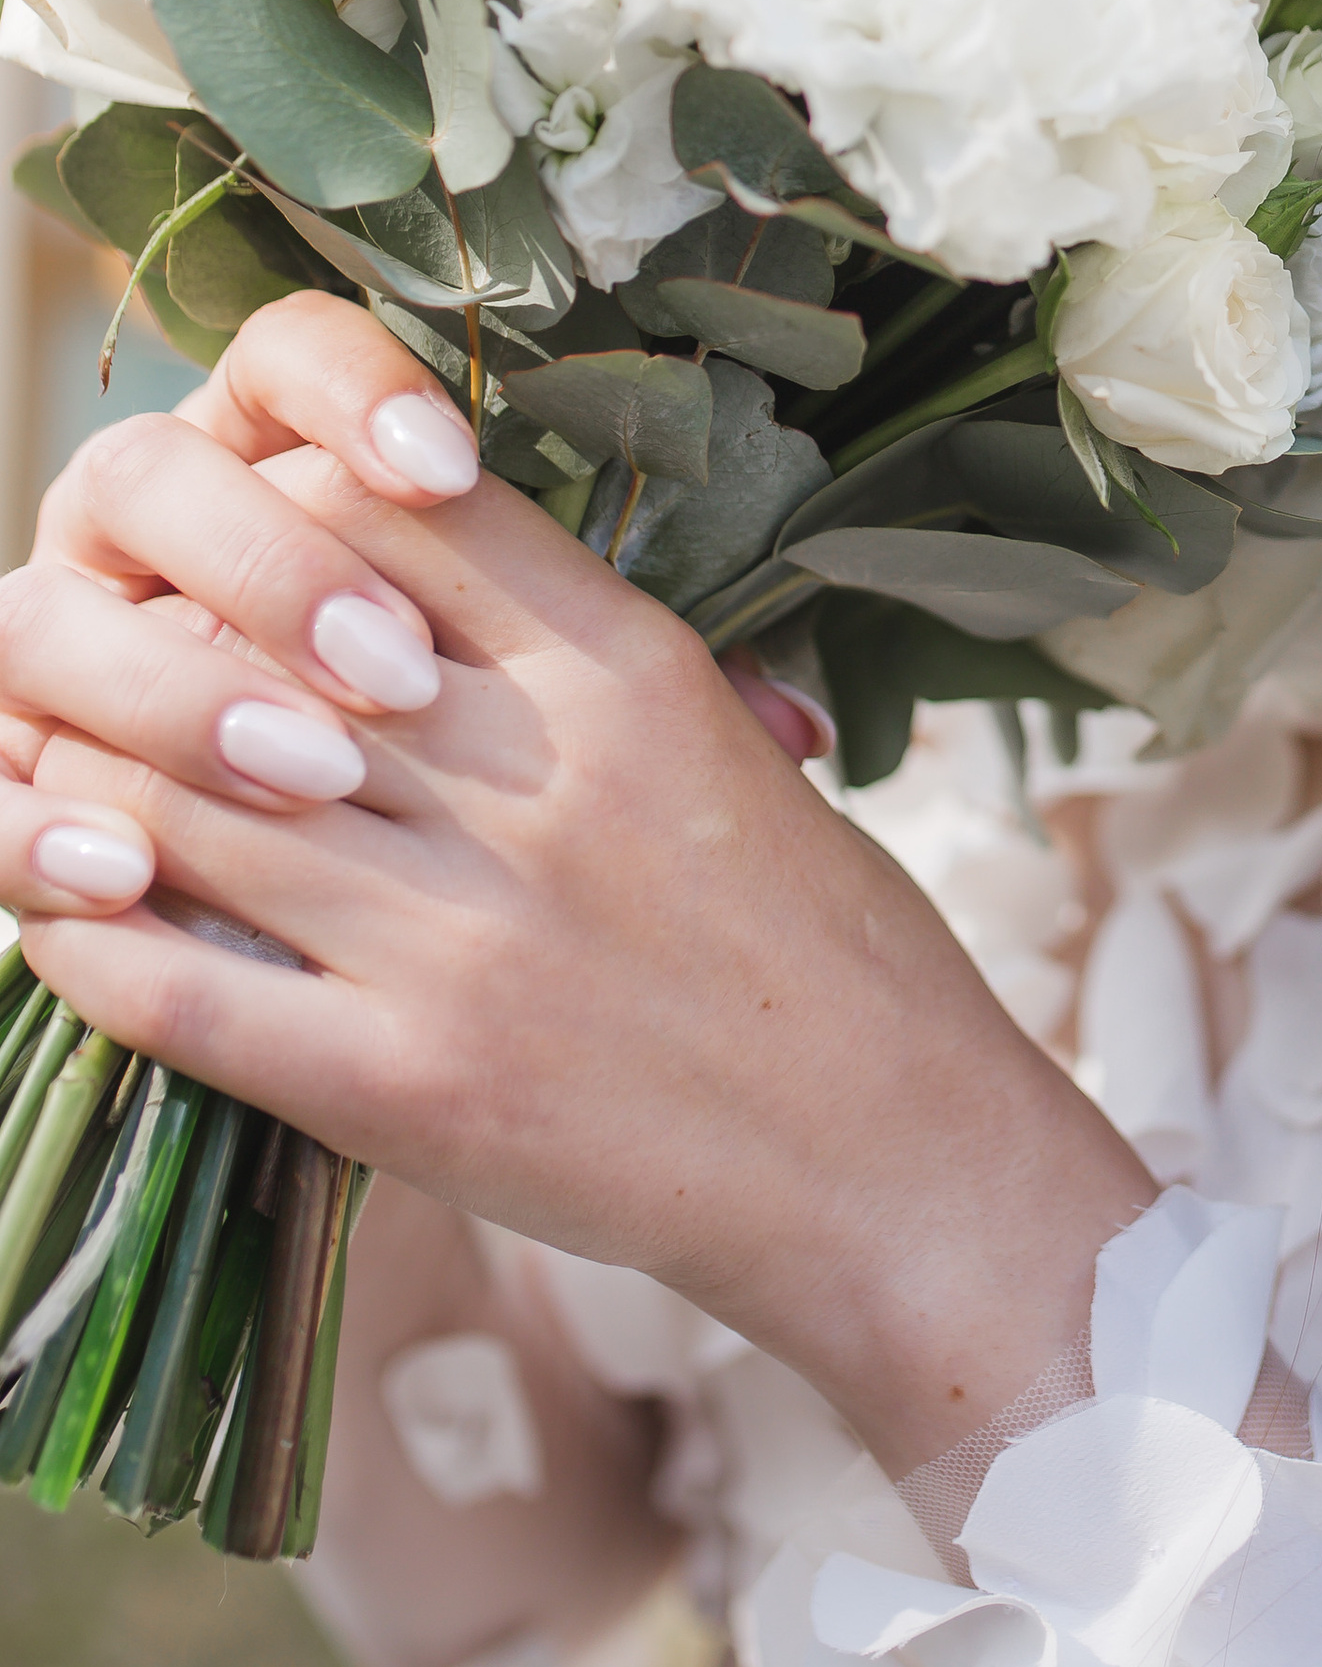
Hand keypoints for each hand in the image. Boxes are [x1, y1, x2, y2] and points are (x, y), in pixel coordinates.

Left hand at [4, 296, 1150, 1471]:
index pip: (384, 507)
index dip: (275, 504)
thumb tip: (389, 567)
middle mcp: (534, 784)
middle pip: (252, 639)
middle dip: (153, 636)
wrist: (893, 1161)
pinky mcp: (407, 1088)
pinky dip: (88, 934)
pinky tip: (67, 906)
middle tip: (110, 646)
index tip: (238, 539)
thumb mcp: (721, 736)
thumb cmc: (824, 946)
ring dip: (95, 780)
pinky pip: (176, 987)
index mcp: (626, 672)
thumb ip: (566, 650)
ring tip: (74, 772)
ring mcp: (463, 942)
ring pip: (179, 806)